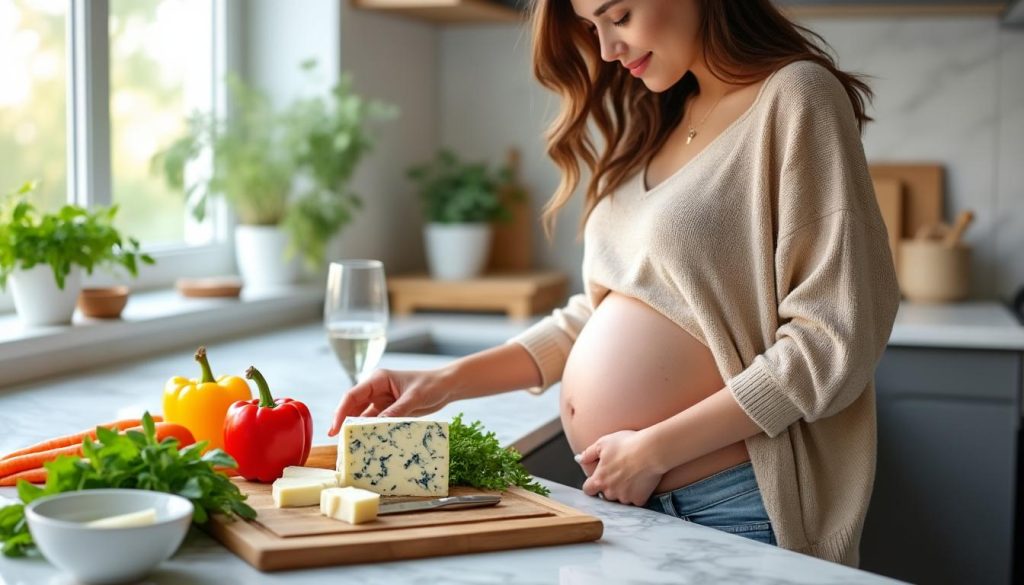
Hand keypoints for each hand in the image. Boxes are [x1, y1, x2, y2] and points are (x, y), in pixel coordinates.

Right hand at [327, 368, 452, 435]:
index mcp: (378, 379)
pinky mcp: (388, 412)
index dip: (341, 412)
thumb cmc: (431, 384)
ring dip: (357, 430)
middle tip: (339, 443)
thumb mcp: (414, 397)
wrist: (447, 387)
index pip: (352, 395)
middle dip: (344, 423)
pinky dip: (371, 432)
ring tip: (350, 446)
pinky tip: (368, 443)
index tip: (334, 429)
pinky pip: (375, 423)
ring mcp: (381, 402)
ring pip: (362, 417)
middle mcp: (376, 390)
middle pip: (353, 407)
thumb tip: (378, 425)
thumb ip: (396, 411)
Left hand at [577, 430, 662, 506]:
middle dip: (609, 486)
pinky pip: (636, 499)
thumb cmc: (627, 445)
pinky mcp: (640, 499)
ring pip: (621, 498)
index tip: (598, 479)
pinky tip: (641, 481)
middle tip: (618, 472)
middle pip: (605, 495)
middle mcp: (610, 492)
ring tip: (631, 474)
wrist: (651, 451)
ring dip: (623, 490)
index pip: (588, 490)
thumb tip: (579, 459)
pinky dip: (638, 493)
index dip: (592, 484)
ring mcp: (625, 497)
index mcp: (599, 480)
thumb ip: (588, 454)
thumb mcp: (603, 443)